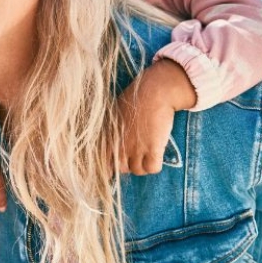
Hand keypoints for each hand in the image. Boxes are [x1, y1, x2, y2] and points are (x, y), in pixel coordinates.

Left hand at [117, 59, 195, 174]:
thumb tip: (112, 141)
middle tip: (137, 152)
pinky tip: (157, 154)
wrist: (153, 91)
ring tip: (148, 151)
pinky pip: (153, 169)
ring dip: (143, 164)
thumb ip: (111, 131)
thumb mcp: (114, 114)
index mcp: (108, 138)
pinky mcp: (153, 149)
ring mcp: (136, 149)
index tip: (118, 162)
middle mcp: (120, 146)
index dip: (112, 165)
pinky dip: (155, 165)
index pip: (104, 164)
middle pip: (122, 169)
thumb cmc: (134, 98)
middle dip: (129, 164)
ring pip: (139, 171)